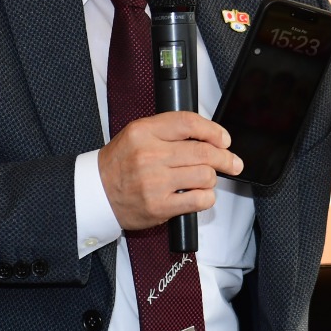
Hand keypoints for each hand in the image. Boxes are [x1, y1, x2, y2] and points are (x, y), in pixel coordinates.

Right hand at [98, 111, 242, 230]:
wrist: (97, 193)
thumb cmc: (121, 163)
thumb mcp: (139, 134)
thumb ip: (170, 131)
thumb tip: (210, 136)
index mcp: (144, 132)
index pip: (189, 123)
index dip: (214, 131)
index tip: (224, 139)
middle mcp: (149, 155)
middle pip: (203, 152)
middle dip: (225, 157)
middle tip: (232, 162)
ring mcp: (154, 182)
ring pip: (205, 176)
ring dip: (211, 178)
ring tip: (205, 179)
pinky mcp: (159, 207)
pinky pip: (199, 200)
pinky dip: (206, 198)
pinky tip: (199, 194)